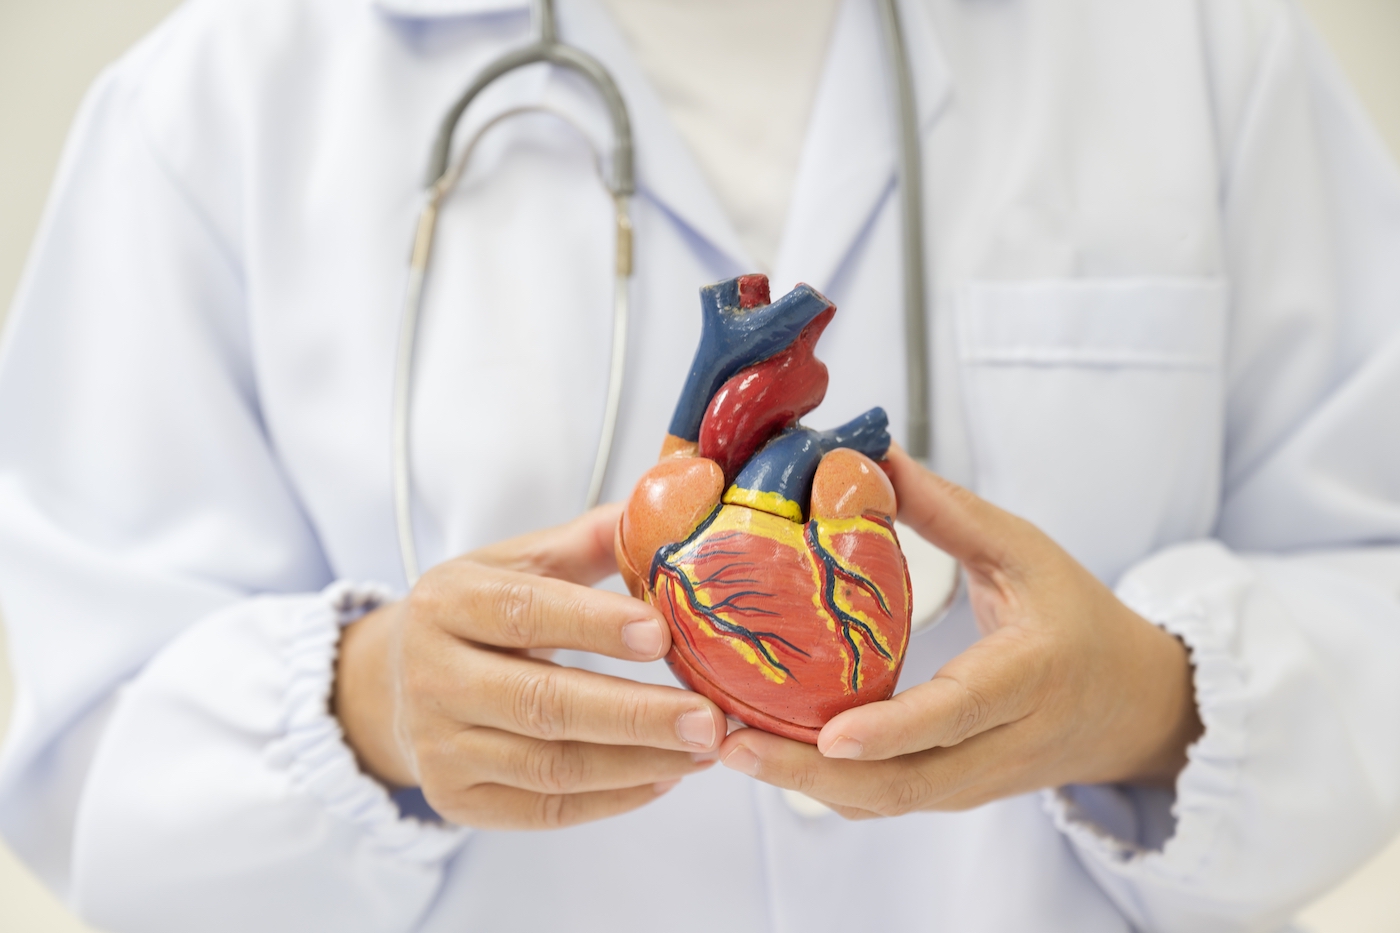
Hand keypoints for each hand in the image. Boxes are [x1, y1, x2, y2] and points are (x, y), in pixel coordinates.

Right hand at [334, 505, 726, 829]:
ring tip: (705, 749)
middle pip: (541, 702)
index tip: (661, 633)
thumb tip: (667, 511)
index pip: (524, 612)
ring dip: (638, 762)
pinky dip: (613, 799)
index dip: (593, 624)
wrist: (398, 684)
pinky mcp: (455, 801)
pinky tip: (665, 777)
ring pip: (550, 766)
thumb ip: (592, 540)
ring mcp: (438, 747)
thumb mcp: (520, 563)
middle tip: (708, 719)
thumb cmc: (480, 614)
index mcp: (448, 602)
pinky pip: (545, 810)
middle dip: (635, 714)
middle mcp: (432, 677)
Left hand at [718, 445, 1202, 817]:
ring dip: (803, 785)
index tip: (830, 734)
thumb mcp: (1024, 549)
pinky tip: (767, 752)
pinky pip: (885, 803)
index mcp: (1031, 674)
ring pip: (887, 803)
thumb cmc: (1076, 616)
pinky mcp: (954, 794)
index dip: (895, 729)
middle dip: (810, 773)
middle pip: (905, 784)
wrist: (1131, 705)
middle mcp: (1004, 743)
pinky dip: (824, 787)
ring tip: (729, 744)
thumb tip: (869, 456)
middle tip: (731, 741)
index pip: (959, 712)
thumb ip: (947, 510)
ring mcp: (977, 782)